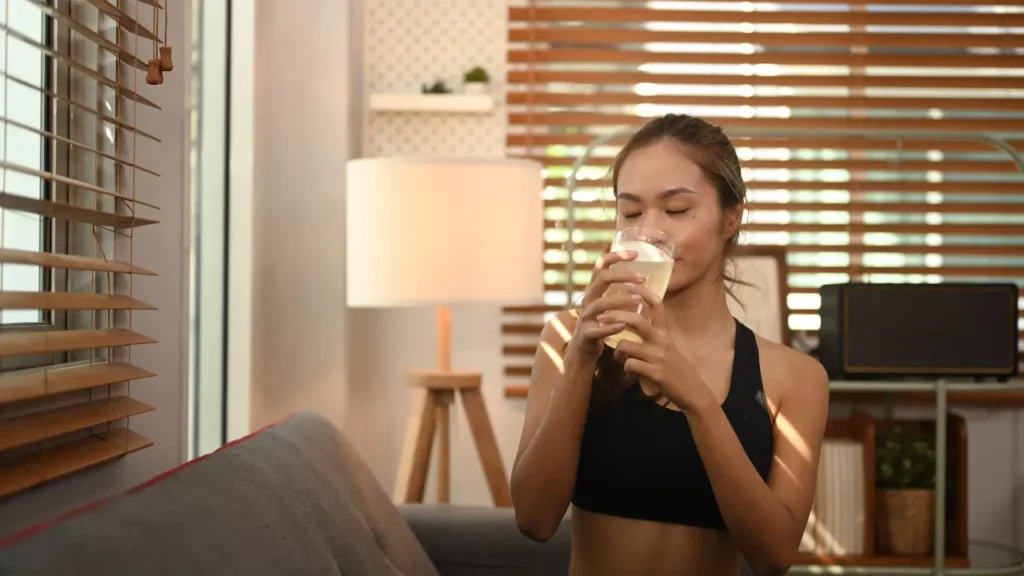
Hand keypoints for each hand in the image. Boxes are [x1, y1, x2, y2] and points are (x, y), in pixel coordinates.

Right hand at [567, 250, 646, 362]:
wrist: (584, 350)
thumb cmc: (600, 323)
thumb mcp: (606, 303)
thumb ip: (616, 291)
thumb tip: (640, 275)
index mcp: (594, 290)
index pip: (601, 265)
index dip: (616, 256)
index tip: (635, 253)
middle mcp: (588, 299)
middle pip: (602, 279)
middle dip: (623, 275)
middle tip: (643, 277)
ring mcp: (586, 316)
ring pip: (601, 304)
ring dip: (621, 300)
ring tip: (639, 300)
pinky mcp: (587, 334)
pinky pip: (599, 329)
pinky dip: (611, 327)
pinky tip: (623, 325)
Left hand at [596, 284, 716, 413]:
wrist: (692, 392)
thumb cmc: (676, 369)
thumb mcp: (667, 347)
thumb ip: (652, 336)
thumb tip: (630, 327)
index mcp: (665, 332)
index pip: (656, 305)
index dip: (642, 292)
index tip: (627, 284)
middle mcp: (662, 340)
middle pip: (636, 321)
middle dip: (615, 317)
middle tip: (601, 317)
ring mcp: (658, 356)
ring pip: (626, 345)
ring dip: (619, 351)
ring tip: (620, 357)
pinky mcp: (655, 373)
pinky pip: (630, 365)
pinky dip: (626, 368)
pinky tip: (632, 372)